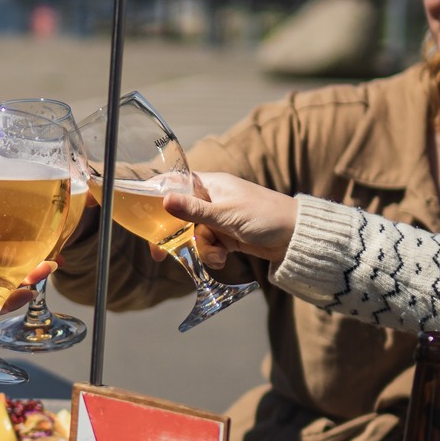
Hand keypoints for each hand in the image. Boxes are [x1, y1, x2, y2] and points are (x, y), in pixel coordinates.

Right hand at [161, 172, 296, 264]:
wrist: (296, 238)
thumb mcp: (225, 215)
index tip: (142, 214)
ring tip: (217, 253)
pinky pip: (208, 245)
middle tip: (160, 253)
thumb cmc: (265, 217)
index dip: (158, 197)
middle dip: (175, 235)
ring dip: (200, 248)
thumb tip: (164, 200)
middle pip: (180, 215)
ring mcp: (219, 218)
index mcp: (211, 184)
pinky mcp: (227, 235)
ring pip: (194, 234)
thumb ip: (193, 210)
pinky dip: (212, 253)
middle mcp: (212, 198)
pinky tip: (224, 257)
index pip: (176, 184)